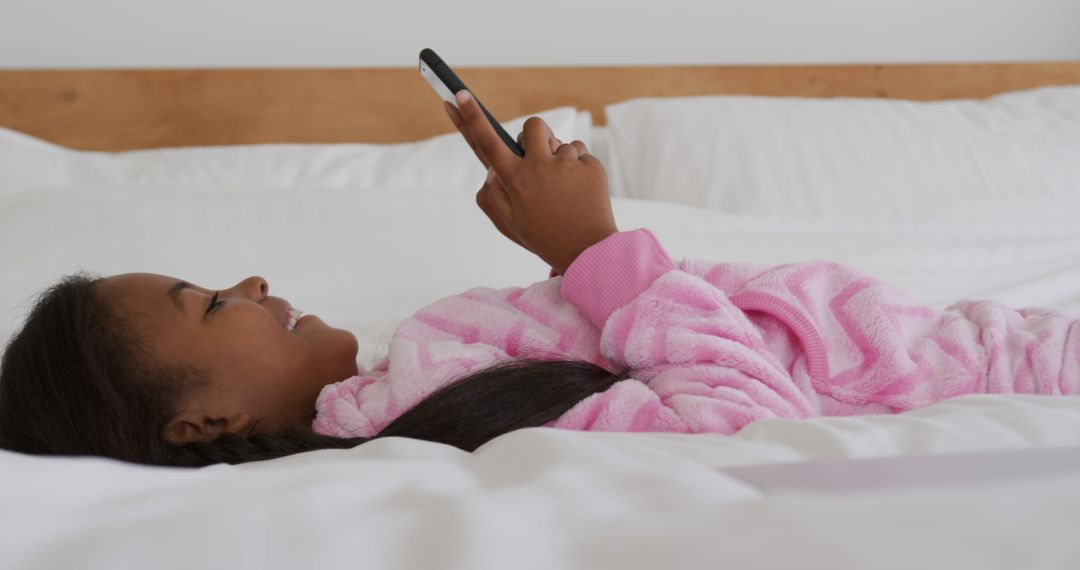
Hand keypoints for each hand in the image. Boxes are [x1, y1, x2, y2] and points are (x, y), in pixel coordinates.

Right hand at [442, 92, 617, 274]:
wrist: (588, 253)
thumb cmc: (544, 237)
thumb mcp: (510, 223)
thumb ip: (492, 194)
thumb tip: (490, 167)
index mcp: (515, 181)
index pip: (486, 143)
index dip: (470, 118)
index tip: (458, 93)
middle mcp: (539, 168)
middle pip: (532, 126)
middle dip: (534, 135)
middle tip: (539, 160)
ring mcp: (567, 165)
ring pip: (560, 144)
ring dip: (559, 160)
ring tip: (564, 192)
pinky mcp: (591, 166)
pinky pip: (580, 154)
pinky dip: (579, 169)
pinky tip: (579, 193)